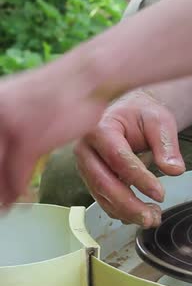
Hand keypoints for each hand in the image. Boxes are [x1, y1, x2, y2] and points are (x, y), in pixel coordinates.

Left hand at [0, 69, 106, 205]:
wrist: (89, 78)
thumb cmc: (64, 90)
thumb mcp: (26, 103)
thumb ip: (9, 122)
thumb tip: (5, 144)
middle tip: (1, 203)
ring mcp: (7, 126)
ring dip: (2, 194)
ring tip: (6, 208)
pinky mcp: (28, 140)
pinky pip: (15, 175)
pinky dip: (17, 192)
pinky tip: (21, 200)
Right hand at [74, 90, 185, 226]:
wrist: (128, 113)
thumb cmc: (142, 114)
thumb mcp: (159, 121)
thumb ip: (166, 145)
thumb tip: (175, 170)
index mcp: (99, 128)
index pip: (118, 158)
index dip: (139, 179)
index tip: (160, 194)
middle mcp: (86, 149)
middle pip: (103, 182)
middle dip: (128, 205)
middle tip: (152, 218)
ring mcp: (86, 166)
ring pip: (102, 196)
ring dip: (127, 212)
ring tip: (153, 218)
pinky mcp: (92, 178)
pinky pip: (104, 199)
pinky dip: (123, 211)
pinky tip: (144, 214)